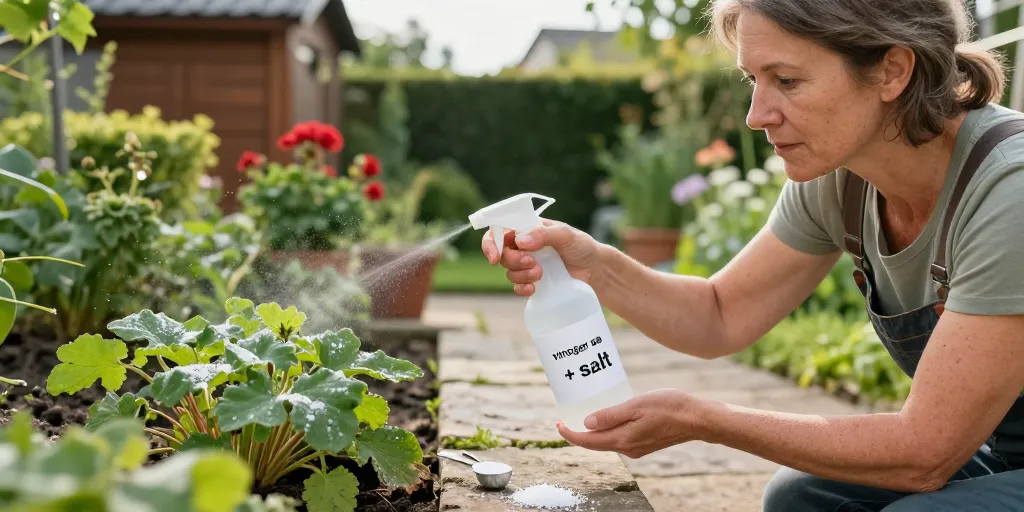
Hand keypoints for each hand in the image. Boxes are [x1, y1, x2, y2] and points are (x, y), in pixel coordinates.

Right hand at [481, 219, 601, 295]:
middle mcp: (523, 245)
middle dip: (513, 261)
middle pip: (502, 254)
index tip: (495, 257)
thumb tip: (521, 241)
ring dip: (521, 275)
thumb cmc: (581, 246)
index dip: (491, 243)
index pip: (499, 231)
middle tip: (532, 262)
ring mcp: (527, 264)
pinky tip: (533, 289)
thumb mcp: (565, 235)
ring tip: (541, 274)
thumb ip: (544, 234)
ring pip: (509, 271)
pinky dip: (522, 288)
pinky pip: (517, 286)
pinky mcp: (533, 280)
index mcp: (527, 229)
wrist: (595, 269)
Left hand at [555, 389, 706, 458]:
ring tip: (584, 415)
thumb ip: (611, 415)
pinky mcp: (645, 444)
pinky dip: (609, 430)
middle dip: (579, 433)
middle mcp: (628, 448)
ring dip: (594, 432)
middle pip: (595, 443)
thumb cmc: (669, 408)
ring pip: (608, 441)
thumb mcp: (636, 405)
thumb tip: (586, 423)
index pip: (587, 441)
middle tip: (565, 418)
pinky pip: (620, 439)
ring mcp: (637, 448)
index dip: (569, 434)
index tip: (557, 423)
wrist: (698, 419)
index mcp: (622, 440)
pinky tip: (609, 417)